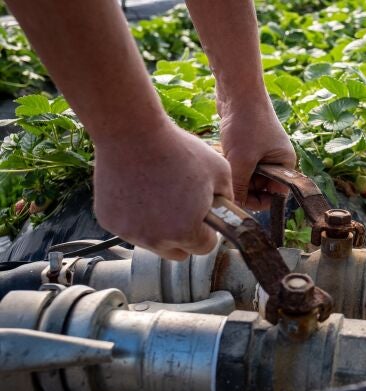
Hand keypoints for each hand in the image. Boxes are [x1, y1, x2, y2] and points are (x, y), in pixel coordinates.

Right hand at [94, 122, 232, 259]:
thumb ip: (227, 198)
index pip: (203, 248)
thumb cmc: (178, 149)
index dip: (207, 232)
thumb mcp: (219, 170)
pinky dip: (136, 216)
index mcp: (186, 231)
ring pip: (152, 241)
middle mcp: (156, 239)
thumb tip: (226, 211)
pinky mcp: (109, 222)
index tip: (204, 218)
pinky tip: (140, 190)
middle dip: (184, 236)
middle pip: (177, 251)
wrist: (131, 133)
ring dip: (159, 228)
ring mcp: (130, 232)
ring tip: (160, 195)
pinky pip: (129, 227)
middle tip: (183, 209)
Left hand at [219, 102, 295, 209]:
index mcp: (285, 164)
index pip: (276, 195)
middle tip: (228, 178)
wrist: (237, 90)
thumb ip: (239, 187)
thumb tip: (233, 208)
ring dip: (234, 173)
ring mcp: (261, 151)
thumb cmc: (247, 123)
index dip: (259, 201)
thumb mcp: (242, 160)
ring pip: (246, 175)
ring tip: (224, 161)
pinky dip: (229, 161)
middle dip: (243, 185)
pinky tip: (220, 152)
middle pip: (259, 187)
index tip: (240, 199)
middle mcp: (276, 159)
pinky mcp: (247, 144)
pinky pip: (238, 163)